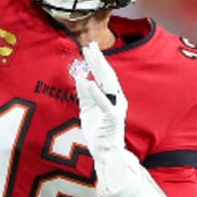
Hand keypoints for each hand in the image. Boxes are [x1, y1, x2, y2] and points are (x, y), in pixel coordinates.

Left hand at [74, 41, 126, 156]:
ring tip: (92, 56)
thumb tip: (80, 78)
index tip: (88, 48)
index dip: (96, 61)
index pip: (103, 75)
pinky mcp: (112, 118)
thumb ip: (85, 95)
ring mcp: (115, 107)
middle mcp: (116, 99)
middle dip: (98, 59)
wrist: (106, 151)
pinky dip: (97, 93)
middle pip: (107, 75)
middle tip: (90, 45)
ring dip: (99, 69)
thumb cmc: (98, 131)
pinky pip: (104, 103)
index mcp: (111, 96)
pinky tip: (90, 82)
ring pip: (108, 84)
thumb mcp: (88, 109)